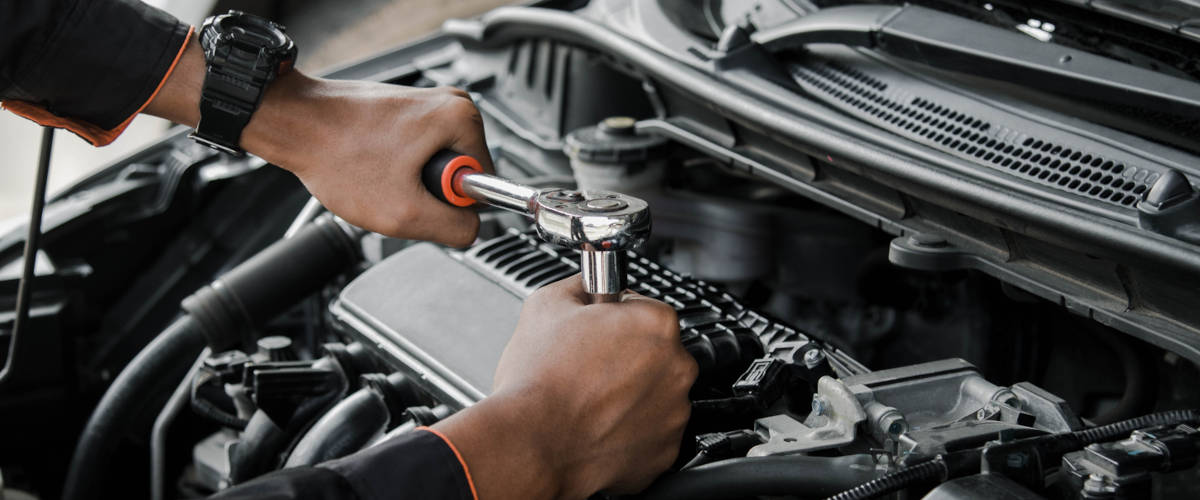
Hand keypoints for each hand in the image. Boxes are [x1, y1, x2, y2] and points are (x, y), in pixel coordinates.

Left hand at [145, 38, 492, 246]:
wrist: (295, 124)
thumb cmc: (337, 153)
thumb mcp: (404, 212)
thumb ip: (453, 229)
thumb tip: (473, 231)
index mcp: (463, 119)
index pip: (485, 186)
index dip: (448, 204)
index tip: (415, 193)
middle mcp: (452, 105)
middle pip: (460, 177)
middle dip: (427, 194)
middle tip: (393, 187)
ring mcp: (429, 107)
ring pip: (437, 170)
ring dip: (410, 184)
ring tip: (379, 174)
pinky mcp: (409, 113)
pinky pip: (419, 158)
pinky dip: (397, 169)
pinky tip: (373, 165)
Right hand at [432, 276, 697, 498]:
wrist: (530, 444)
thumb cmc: (538, 382)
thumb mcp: (546, 305)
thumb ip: (580, 285)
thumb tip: (586, 284)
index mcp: (656, 324)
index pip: (644, 308)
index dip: (615, 317)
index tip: (598, 329)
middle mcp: (677, 367)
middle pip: (656, 352)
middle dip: (627, 356)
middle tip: (588, 365)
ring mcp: (674, 413)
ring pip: (655, 394)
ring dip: (631, 394)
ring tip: (590, 398)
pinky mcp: (665, 451)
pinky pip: (652, 432)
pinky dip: (631, 429)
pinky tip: (599, 424)